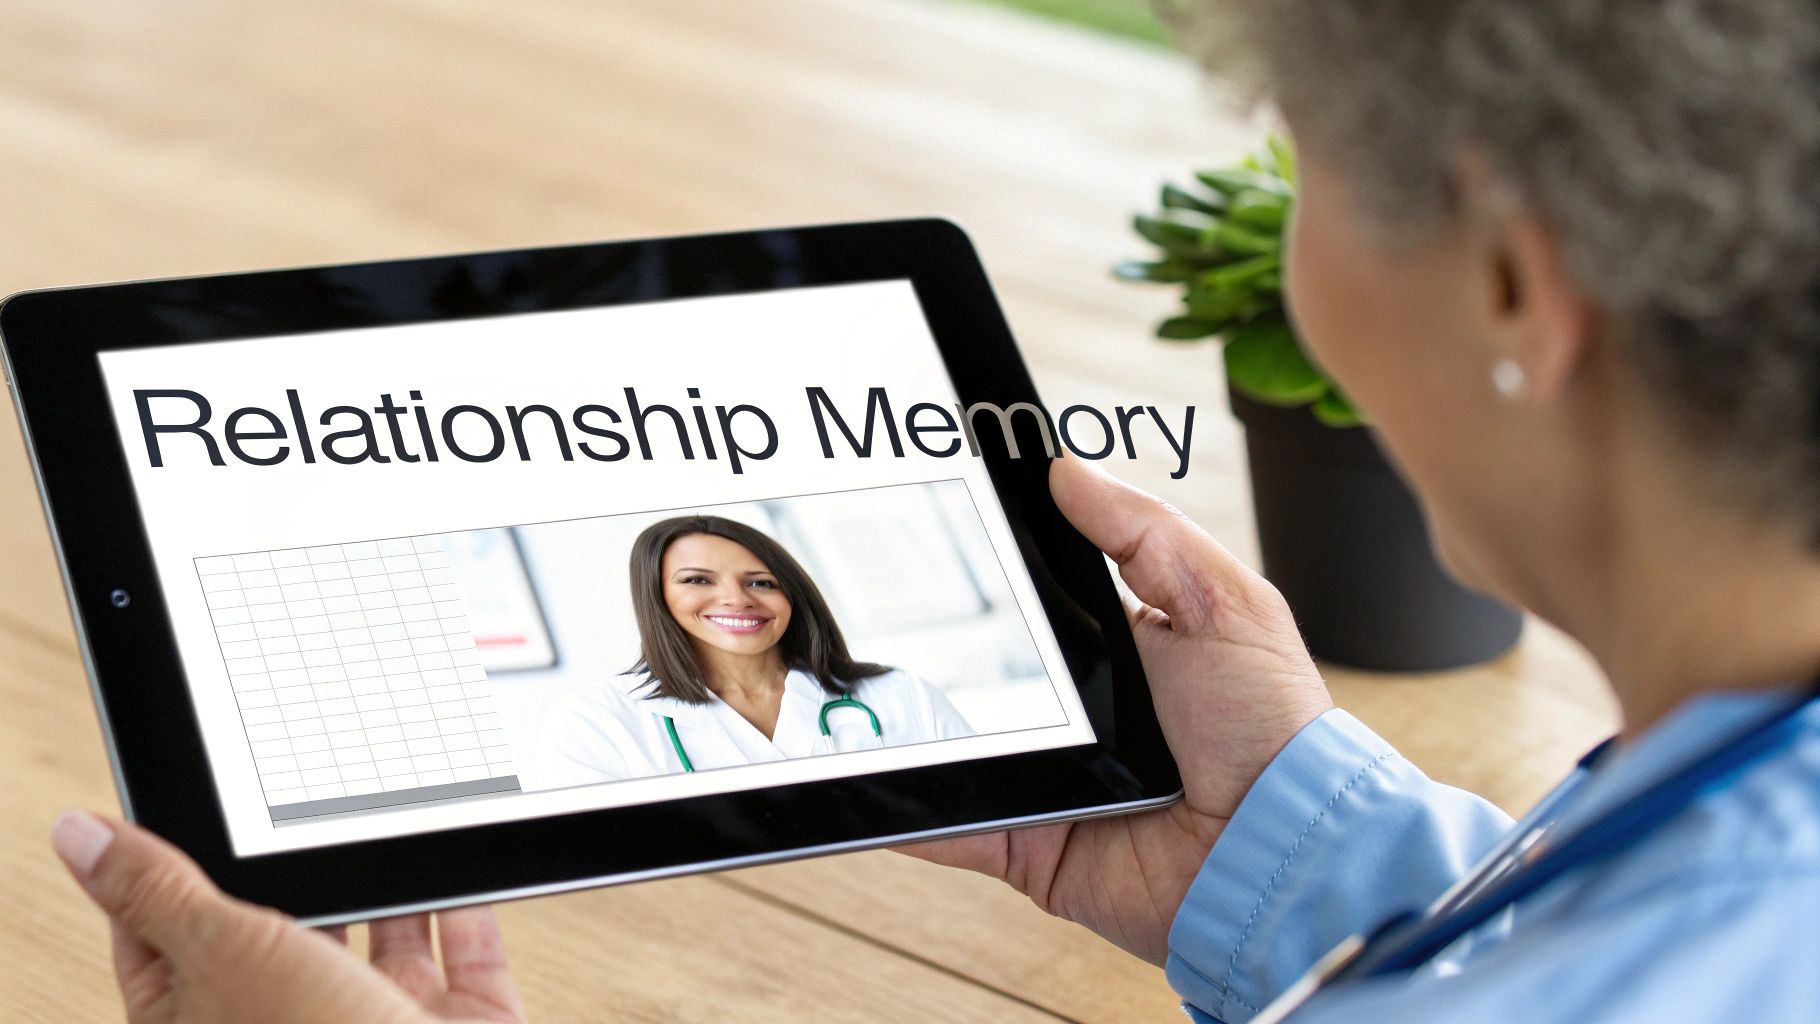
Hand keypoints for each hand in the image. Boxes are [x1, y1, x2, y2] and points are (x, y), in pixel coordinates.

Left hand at [50, 810, 525, 1023]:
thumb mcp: (222, 953)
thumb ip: (159, 892)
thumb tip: (82, 837)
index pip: (164, 943)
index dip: (165, 876)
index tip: (176, 816)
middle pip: (281, 942)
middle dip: (298, 881)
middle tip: (296, 820)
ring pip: (378, 949)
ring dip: (386, 895)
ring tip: (383, 840)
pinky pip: (463, 958)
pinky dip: (464, 916)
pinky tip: (454, 877)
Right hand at [897, 458, 1332, 964]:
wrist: (1273, 855)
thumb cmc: (1272, 733)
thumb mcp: (1226, 604)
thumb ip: (1148, 532)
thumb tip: (1066, 470)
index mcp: (1121, 648)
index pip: (1037, 595)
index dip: (990, 565)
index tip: (934, 520)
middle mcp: (1078, 712)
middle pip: (979, 667)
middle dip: (928, 641)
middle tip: (869, 601)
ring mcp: (1044, 777)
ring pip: (951, 742)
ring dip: (906, 721)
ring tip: (842, 686)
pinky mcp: (1024, 842)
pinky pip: (947, 823)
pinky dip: (904, 809)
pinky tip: (858, 774)